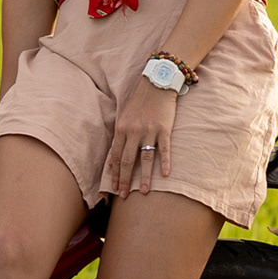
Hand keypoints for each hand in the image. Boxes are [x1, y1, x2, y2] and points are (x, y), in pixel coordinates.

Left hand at [119, 79, 183, 198]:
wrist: (157, 83)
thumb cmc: (140, 101)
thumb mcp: (124, 116)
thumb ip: (119, 137)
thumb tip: (112, 161)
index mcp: (122, 128)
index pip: (115, 156)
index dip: (114, 174)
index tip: (114, 188)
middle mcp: (133, 131)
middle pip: (127, 161)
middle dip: (124, 180)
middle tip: (123, 195)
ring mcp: (149, 130)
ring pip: (145, 158)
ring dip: (143, 177)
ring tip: (143, 192)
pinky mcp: (164, 128)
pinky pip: (164, 149)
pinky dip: (165, 162)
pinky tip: (165, 175)